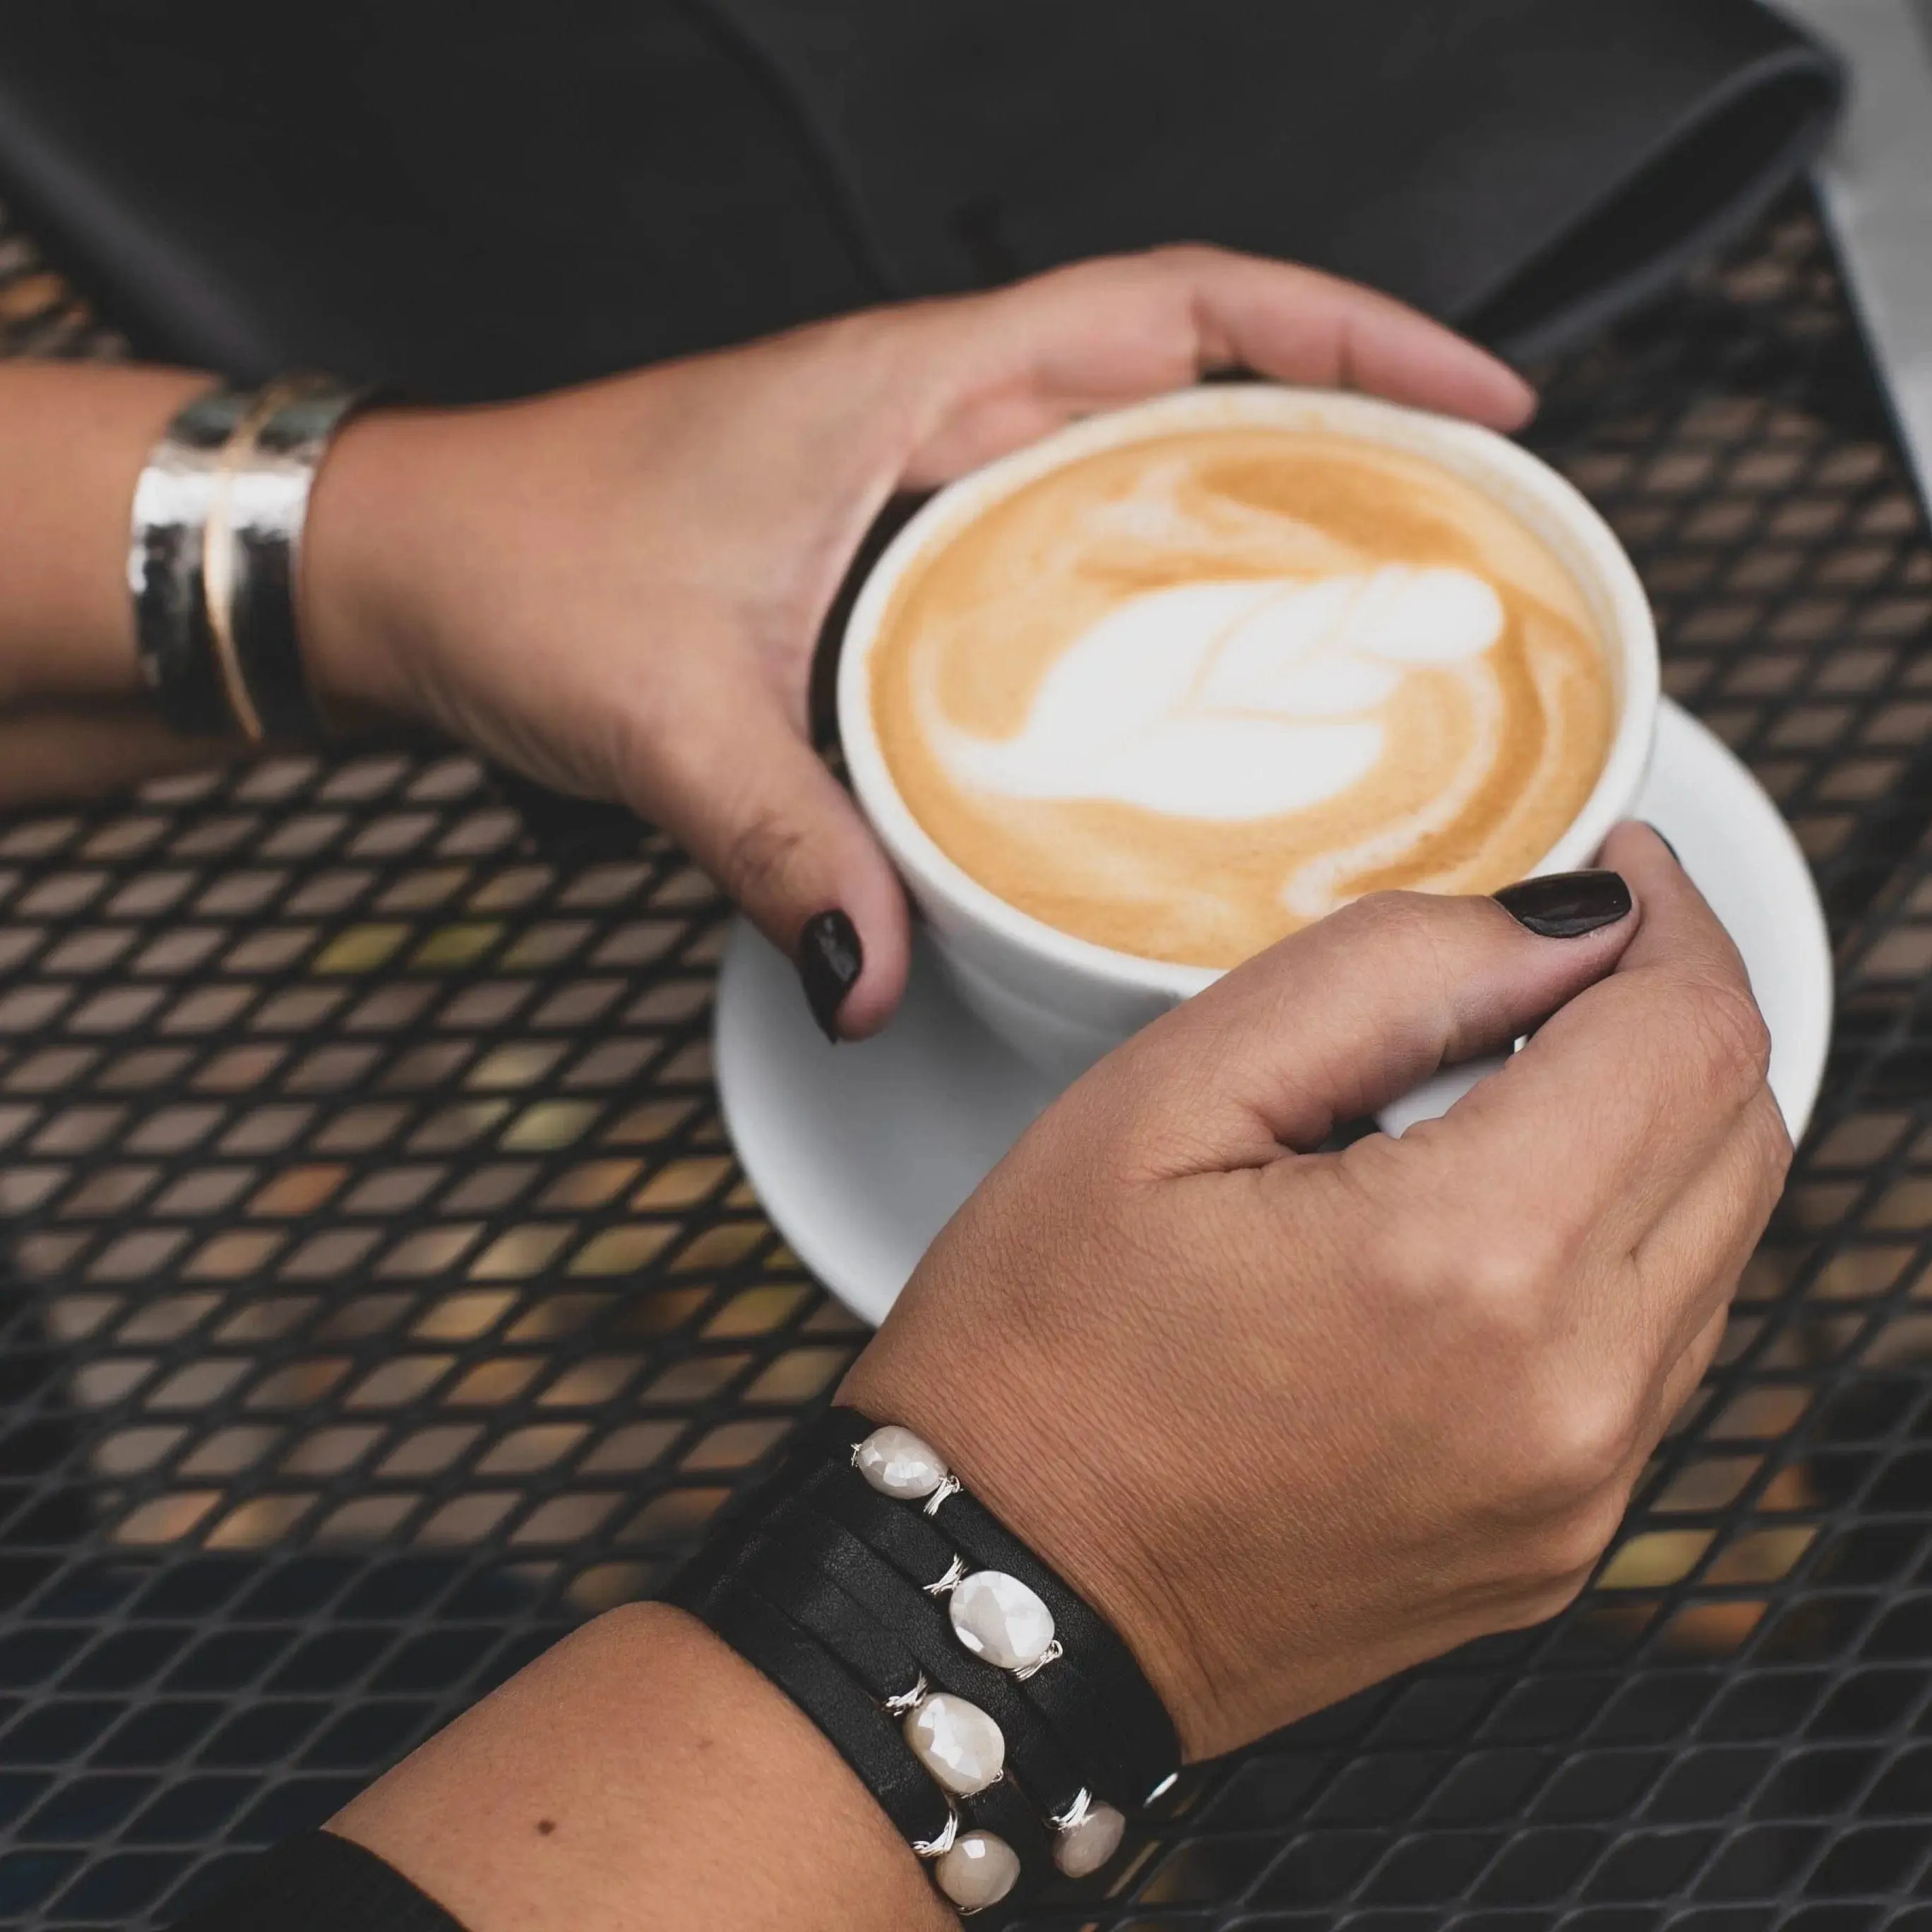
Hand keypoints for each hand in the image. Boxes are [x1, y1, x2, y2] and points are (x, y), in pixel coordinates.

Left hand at [299, 247, 1532, 1037]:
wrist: (414, 567)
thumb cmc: (516, 564)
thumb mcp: (663, 709)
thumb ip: (782, 846)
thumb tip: (880, 977)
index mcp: (913, 387)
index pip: (1181, 308)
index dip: (1352, 335)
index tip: (1482, 401)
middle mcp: (937, 417)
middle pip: (1198, 386)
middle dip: (1353, 436)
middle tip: (1469, 540)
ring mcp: (921, 484)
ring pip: (1137, 475)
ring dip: (1262, 518)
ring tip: (1379, 618)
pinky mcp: (892, 557)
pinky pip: (1061, 559)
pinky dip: (1147, 599)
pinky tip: (1187, 697)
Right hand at [843, 826, 1789, 1759]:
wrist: (1003, 1589)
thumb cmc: (1040, 1347)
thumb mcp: (1168, 1095)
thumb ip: (1388, 973)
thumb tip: (1566, 924)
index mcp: (1471, 1266)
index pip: (1691, 1038)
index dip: (1672, 920)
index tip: (1616, 867)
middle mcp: (1569, 1398)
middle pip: (1741, 1135)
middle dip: (1672, 1012)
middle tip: (1557, 958)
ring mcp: (1577, 1493)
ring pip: (1718, 1244)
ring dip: (1650, 1131)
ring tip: (1504, 1083)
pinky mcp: (1557, 1546)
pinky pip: (1659, 1353)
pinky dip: (1615, 1248)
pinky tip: (1489, 1217)